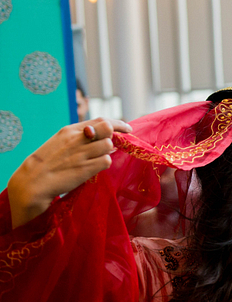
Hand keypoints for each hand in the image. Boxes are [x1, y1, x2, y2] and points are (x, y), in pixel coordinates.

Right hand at [8, 117, 130, 228]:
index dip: (118, 124)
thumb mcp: (61, 143)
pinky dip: (104, 164)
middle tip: (116, 144)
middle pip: (108, 128)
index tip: (128, 128)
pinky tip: (94, 168)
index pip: (101, 120)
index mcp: (70, 130)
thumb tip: (107, 139)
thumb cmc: (48, 163)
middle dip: (115, 136)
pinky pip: (106, 161)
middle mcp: (77, 139)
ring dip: (107, 152)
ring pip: (108, 145)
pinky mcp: (85, 168)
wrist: (33, 181)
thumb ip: (81, 138)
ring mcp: (82, 153)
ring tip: (96, 159)